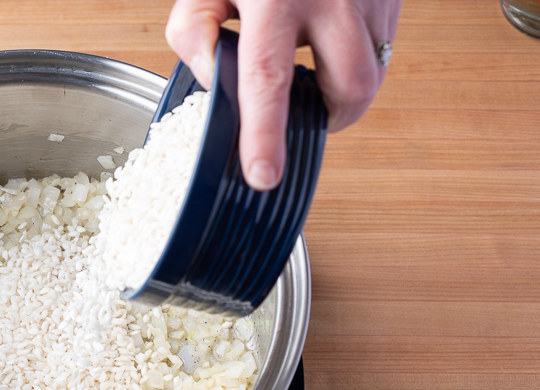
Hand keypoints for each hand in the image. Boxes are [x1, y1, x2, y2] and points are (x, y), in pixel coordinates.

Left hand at [166, 0, 400, 190]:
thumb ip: (192, 26)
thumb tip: (207, 73)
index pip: (268, 81)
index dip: (265, 135)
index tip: (264, 175)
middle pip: (350, 88)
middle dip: (331, 119)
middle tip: (305, 121)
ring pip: (375, 70)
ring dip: (346, 91)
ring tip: (315, 76)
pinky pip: (384, 42)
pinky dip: (358, 56)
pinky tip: (330, 40)